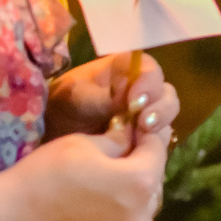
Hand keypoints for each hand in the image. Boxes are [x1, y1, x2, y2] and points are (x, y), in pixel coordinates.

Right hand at [1, 115, 169, 220]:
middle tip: (119, 163)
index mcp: (140, 183)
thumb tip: (132, 136)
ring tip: (106, 195)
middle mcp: (141, 219)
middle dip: (142, 173)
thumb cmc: (43, 176)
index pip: (157, 153)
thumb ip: (117, 140)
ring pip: (141, 219)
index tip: (140, 133)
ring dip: (132, 204)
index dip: (148, 140)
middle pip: (153, 189)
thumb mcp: (81, 144)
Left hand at [46, 53, 179, 140]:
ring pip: (167, 116)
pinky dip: (154, 144)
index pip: (148, 69)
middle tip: (145, 124)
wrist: (53, 133)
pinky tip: (140, 151)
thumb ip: (101, 98)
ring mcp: (145, 112)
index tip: (136, 101)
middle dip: (161, 108)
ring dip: (161, 126)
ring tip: (144, 137)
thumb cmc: (62, 105)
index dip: (148, 83)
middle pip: (165, 93)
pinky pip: (159, 138)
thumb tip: (128, 103)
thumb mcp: (75, 97)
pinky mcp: (145, 135)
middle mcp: (140, 88)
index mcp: (125, 69)